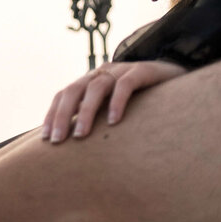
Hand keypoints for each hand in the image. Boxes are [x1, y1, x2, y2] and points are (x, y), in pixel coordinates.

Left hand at [42, 59, 187, 141]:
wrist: (174, 77)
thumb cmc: (140, 101)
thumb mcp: (112, 110)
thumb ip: (95, 121)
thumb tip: (71, 151)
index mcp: (90, 82)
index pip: (64, 94)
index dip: (52, 114)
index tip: (46, 139)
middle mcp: (102, 73)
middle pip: (74, 89)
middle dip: (62, 116)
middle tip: (58, 141)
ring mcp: (122, 70)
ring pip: (97, 87)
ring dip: (86, 112)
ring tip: (81, 135)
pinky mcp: (143, 71)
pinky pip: (126, 84)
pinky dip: (117, 102)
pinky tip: (114, 122)